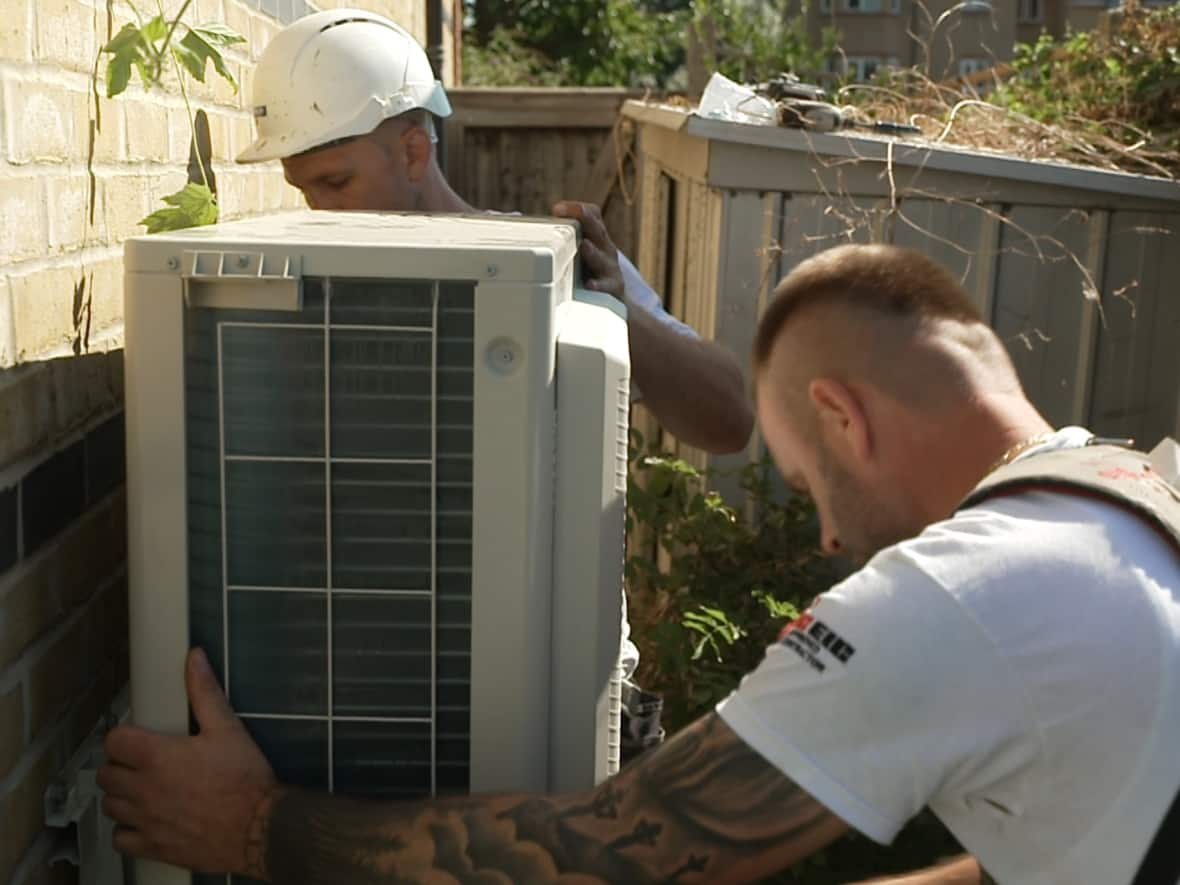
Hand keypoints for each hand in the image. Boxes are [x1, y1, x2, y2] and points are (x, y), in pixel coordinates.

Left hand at [98, 648, 276, 875]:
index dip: (124, 737)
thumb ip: (205, 692)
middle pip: (106, 774)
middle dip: (120, 765)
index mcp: (157, 756)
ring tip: (143, 790)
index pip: (114, 741)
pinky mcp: (152, 846)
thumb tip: (194, 658)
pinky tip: (146, 820)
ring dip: (122, 796)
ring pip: (110, 806)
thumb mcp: (228, 728)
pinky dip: (128, 830)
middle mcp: (143, 789)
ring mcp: (145, 820)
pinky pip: (120, 839)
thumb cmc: (244, 777)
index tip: (137, 738)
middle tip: (142, 763)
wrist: (259, 827)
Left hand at [553, 200, 625, 302]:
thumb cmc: (589, 269)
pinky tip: (590, 285)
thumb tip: (516, 218)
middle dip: (588, 221)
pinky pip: (606, 286)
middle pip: (598, 231)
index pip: (591, 215)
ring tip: (585, 246)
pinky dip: (598, 285)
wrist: (613, 294)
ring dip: (593, 252)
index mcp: (596, 236)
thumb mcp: (577, 249)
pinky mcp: (612, 287)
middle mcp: (605, 248)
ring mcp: (610, 268)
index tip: (558, 209)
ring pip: (602, 258)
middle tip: (580, 214)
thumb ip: (555, 236)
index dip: (577, 209)